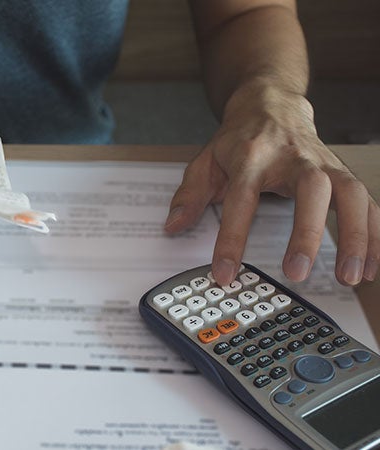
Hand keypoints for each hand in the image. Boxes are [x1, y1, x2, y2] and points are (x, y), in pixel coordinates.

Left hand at [164, 81, 378, 285]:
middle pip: (310, 190)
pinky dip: (374, 235)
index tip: (225, 273)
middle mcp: (293, 157)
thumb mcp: (205, 160)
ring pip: (350, 194)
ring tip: (350, 277)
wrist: (271, 103)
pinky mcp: (343, 173)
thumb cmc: (239, 139)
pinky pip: (368, 204)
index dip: (232, 239)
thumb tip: (173, 227)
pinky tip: (372, 267)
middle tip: (296, 271)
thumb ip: (189, 195)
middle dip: (306, 232)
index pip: (241, 200)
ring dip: (356, 237)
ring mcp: (323, 164)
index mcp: (251, 156)